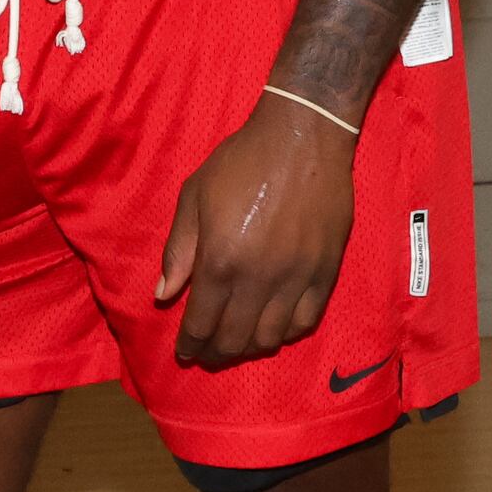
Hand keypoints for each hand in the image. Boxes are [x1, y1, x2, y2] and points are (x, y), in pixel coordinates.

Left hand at [155, 91, 360, 369]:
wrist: (303, 139)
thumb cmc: (240, 162)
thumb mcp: (194, 196)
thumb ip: (180, 250)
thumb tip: (165, 295)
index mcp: (221, 260)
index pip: (202, 323)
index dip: (191, 344)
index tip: (185, 352)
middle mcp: (259, 279)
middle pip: (235, 339)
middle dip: (216, 353)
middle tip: (208, 353)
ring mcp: (296, 279)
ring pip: (271, 338)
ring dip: (250, 346)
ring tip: (238, 341)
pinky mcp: (326, 273)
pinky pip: (306, 321)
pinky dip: (287, 332)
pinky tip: (274, 326)